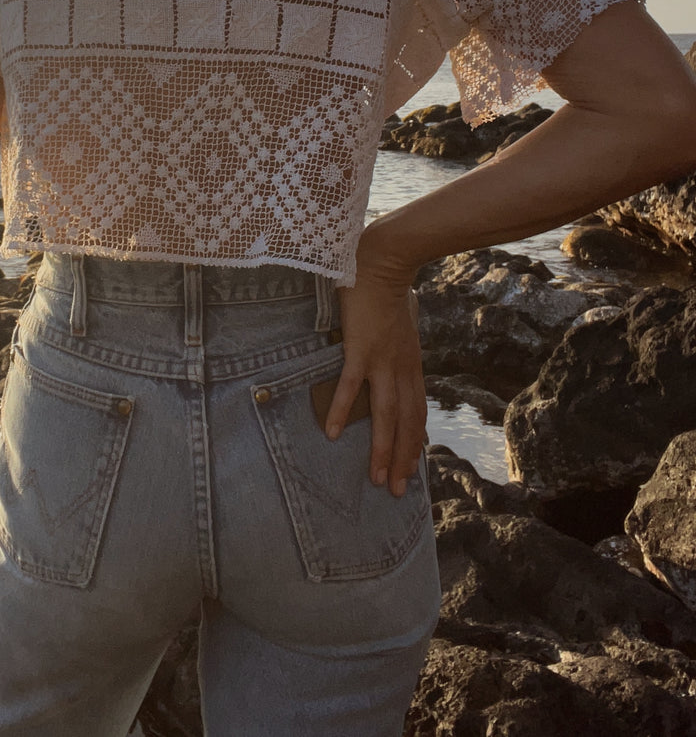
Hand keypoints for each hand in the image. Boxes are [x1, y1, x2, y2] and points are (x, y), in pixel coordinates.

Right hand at [324, 227, 425, 497]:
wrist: (383, 261)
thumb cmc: (388, 286)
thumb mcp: (400, 322)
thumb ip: (396, 340)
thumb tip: (390, 344)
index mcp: (410, 363)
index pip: (417, 412)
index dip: (414, 442)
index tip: (412, 469)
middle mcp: (401, 368)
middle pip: (406, 422)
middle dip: (403, 458)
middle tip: (397, 490)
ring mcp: (382, 360)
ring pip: (386, 415)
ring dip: (383, 449)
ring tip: (377, 478)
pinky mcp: (361, 350)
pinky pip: (352, 387)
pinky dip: (345, 411)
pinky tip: (334, 434)